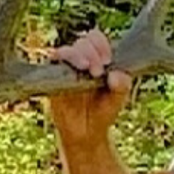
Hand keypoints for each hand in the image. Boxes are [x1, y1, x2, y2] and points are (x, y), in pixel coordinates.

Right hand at [47, 28, 131, 143]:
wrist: (86, 134)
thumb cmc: (102, 112)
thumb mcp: (117, 100)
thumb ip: (122, 86)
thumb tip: (116, 74)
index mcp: (96, 58)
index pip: (95, 38)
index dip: (101, 44)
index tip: (107, 60)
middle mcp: (79, 60)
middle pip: (82, 41)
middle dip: (91, 52)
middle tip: (98, 71)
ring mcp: (65, 70)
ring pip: (66, 51)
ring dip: (76, 55)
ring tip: (86, 68)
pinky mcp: (52, 81)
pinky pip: (51, 66)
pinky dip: (61, 65)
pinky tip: (71, 74)